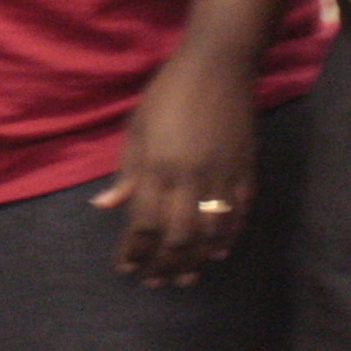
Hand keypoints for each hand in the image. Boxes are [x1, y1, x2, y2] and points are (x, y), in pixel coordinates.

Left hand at [93, 45, 255, 285]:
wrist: (219, 68)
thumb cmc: (168, 93)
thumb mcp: (136, 127)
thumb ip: (125, 171)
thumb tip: (105, 205)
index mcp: (157, 166)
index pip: (143, 222)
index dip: (134, 251)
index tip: (125, 268)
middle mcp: (190, 179)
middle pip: (177, 236)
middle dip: (163, 264)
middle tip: (153, 281)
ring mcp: (222, 179)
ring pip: (209, 234)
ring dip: (195, 260)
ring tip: (183, 278)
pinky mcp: (245, 175)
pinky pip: (238, 218)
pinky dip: (227, 239)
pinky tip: (216, 254)